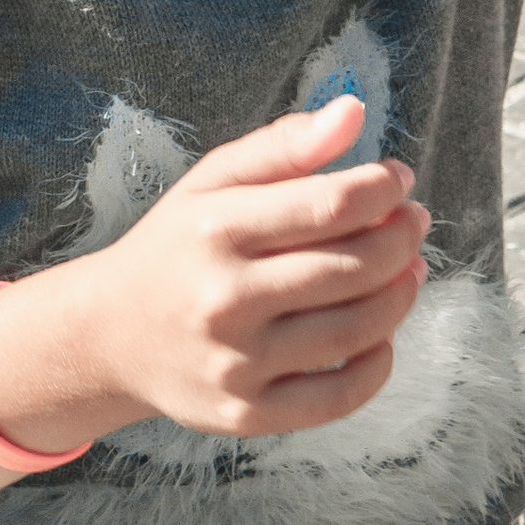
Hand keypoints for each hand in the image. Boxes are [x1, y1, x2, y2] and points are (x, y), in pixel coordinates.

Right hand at [78, 96, 428, 437]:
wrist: (109, 337)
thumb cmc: (177, 248)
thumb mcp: (212, 182)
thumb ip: (285, 146)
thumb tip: (355, 111)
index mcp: (215, 230)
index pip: (330, 205)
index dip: (383, 188)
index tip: (398, 177)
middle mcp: (224, 299)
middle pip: (353, 268)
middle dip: (402, 238)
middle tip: (415, 222)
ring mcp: (236, 363)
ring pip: (356, 330)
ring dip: (402, 294)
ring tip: (410, 269)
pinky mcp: (246, 413)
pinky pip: (340, 397)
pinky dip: (379, 364)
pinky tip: (382, 333)